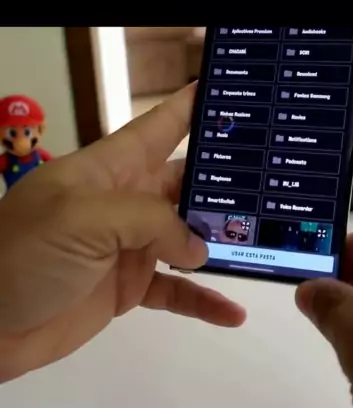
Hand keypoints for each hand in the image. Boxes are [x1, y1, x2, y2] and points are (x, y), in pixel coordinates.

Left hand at [0, 84, 245, 382]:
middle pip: (185, 184)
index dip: (193, 108)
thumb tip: (197, 246)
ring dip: (222, 242)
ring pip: (188, 237)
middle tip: (273, 185)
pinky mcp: (128, 288)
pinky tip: (232, 312)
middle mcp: (124, 203)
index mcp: (109, 170)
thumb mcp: (82, 219)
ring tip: (266, 243)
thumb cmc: (22, 256)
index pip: (159, 128)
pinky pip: (176, 291)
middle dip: (225, 183)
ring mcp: (127, 247)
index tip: (232, 95)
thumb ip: (149, 221)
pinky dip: (204, 299)